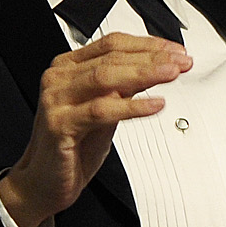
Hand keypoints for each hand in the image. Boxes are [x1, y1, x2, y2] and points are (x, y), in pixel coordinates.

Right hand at [0, 33, 189, 226]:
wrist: (44, 182)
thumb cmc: (73, 147)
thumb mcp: (104, 113)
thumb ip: (122, 90)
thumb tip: (154, 71)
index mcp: (68, 67)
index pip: (111, 44)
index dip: (146, 44)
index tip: (174, 50)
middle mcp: (59, 78)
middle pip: (110, 58)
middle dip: (151, 57)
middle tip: (181, 61)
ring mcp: (57, 99)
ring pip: (105, 78)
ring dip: (143, 74)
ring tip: (171, 74)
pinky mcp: (60, 124)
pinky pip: (101, 110)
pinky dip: (131, 106)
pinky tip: (154, 105)